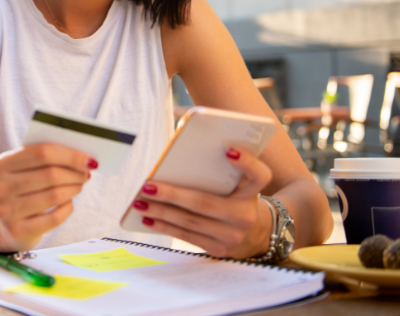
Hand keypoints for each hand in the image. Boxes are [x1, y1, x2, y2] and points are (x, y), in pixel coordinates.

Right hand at [0, 143, 96, 252]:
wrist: (4, 227)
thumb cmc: (21, 191)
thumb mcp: (22, 171)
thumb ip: (43, 160)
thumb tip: (81, 157)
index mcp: (1, 164)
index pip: (41, 152)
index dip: (69, 155)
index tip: (88, 159)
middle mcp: (0, 187)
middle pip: (50, 174)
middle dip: (75, 173)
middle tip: (86, 174)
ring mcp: (7, 211)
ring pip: (54, 195)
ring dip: (74, 189)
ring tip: (79, 186)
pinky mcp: (18, 231)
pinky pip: (54, 218)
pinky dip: (67, 209)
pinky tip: (68, 204)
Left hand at [130, 148, 273, 257]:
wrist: (255, 233)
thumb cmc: (236, 197)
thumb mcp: (237, 183)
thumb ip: (220, 170)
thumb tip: (177, 159)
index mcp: (252, 192)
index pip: (259, 175)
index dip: (247, 163)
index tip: (228, 150)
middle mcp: (245, 215)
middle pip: (205, 203)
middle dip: (172, 194)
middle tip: (147, 186)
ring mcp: (232, 235)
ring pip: (190, 222)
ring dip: (161, 212)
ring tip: (140, 202)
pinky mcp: (219, 249)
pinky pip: (187, 236)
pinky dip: (165, 226)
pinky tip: (147, 218)